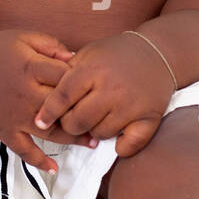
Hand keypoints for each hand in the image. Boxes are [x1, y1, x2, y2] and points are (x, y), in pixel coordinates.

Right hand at [0, 30, 97, 173]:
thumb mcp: (22, 37)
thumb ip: (51, 45)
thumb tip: (75, 58)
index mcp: (31, 68)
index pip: (66, 77)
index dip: (84, 81)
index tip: (96, 85)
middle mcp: (25, 94)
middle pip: (63, 108)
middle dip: (85, 113)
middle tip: (105, 118)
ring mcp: (15, 116)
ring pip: (50, 131)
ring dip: (73, 139)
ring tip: (92, 142)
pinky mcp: (4, 131)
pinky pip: (23, 149)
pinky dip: (38, 161)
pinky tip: (54, 168)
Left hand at [32, 32, 174, 158]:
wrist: (158, 52)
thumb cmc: (117, 54)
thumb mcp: (88, 53)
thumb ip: (66, 73)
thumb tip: (43, 97)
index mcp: (93, 70)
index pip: (62, 97)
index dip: (48, 113)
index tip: (40, 122)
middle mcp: (112, 89)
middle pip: (77, 121)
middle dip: (70, 124)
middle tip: (74, 119)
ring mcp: (131, 105)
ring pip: (99, 134)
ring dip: (94, 132)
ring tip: (98, 119)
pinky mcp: (149, 117)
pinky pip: (129, 144)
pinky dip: (121, 146)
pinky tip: (117, 138)